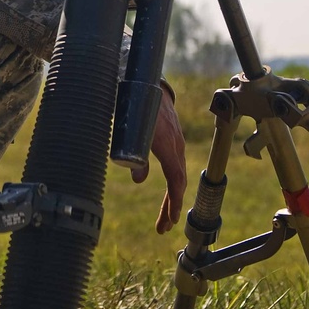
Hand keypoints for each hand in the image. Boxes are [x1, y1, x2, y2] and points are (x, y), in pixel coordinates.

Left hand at [129, 86, 186, 234]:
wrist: (146, 81)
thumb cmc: (136, 105)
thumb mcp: (130, 132)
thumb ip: (134, 156)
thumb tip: (138, 180)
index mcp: (167, 145)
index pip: (175, 179)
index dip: (173, 201)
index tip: (170, 220)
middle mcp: (176, 145)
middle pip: (178, 181)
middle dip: (171, 207)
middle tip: (163, 227)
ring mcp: (176, 141)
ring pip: (177, 174)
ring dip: (171, 197)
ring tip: (165, 218)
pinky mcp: (172, 138)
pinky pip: (175, 165)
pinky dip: (172, 182)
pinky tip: (167, 194)